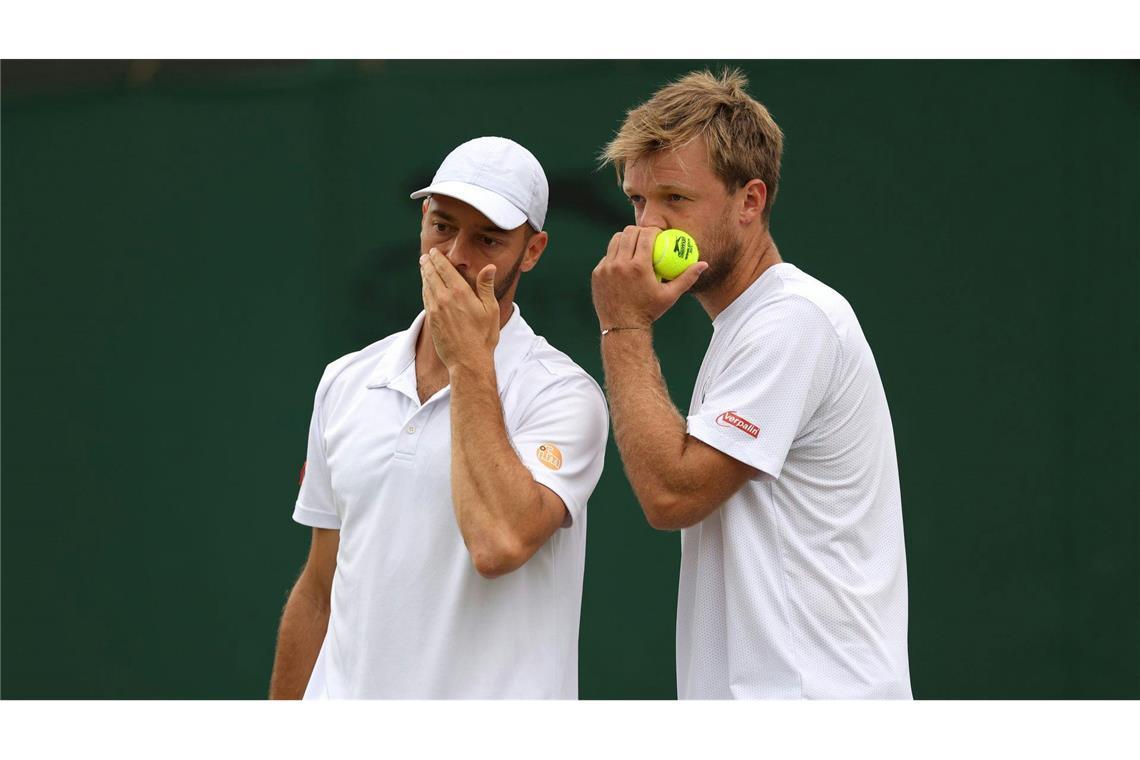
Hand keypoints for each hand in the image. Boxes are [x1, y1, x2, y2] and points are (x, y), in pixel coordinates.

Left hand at [420, 248, 499, 372]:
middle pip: (432, 275)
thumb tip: (489, 267)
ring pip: (427, 286)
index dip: (438, 258)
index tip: (434, 252)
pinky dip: (425, 289)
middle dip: (428, 264)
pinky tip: (426, 287)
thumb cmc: (484, 336)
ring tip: (424, 267)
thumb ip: (486, 286)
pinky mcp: (431, 320)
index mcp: (460, 293)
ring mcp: (435, 310)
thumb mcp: (490, 310)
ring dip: (425, 275)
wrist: (468, 361)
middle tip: (425, 256)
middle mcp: (444, 298)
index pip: (444, 269)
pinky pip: (426, 299)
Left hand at [591, 226, 707, 330]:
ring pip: (615, 240)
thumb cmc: (649, 311)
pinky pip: (607, 256)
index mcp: (639, 266)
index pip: (646, 235)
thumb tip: (703, 264)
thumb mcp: (670, 295)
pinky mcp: (597, 273)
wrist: (623, 327)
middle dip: (639, 231)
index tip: (657, 234)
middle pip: (629, 233)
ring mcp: (606, 268)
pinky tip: (623, 259)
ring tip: (633, 243)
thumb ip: (687, 278)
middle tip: (645, 237)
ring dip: (625, 239)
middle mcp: (620, 264)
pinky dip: (616, 255)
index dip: (653, 230)